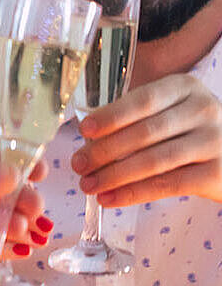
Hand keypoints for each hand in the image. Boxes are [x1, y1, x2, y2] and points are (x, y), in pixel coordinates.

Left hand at [73, 74, 221, 205]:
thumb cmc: (191, 129)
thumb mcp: (172, 110)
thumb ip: (138, 117)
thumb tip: (90, 138)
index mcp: (185, 87)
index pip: (143, 100)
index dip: (111, 116)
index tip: (83, 130)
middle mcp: (203, 110)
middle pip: (144, 132)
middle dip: (104, 151)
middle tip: (78, 164)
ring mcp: (214, 141)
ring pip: (154, 161)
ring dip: (114, 176)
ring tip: (88, 185)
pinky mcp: (219, 173)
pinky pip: (168, 185)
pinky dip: (134, 193)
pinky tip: (110, 198)